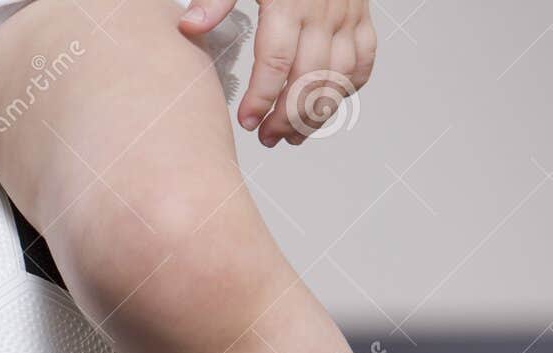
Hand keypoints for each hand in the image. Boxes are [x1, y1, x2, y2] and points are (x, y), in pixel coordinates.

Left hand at [180, 0, 374, 147]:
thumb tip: (189, 26)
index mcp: (289, 3)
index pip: (276, 62)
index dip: (261, 98)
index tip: (246, 121)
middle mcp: (323, 13)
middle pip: (308, 79)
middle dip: (287, 117)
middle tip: (266, 138)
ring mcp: (348, 17)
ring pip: (339, 79)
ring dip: (316, 114)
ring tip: (291, 136)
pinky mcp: (363, 18)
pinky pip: (364, 62)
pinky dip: (347, 90)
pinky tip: (323, 107)